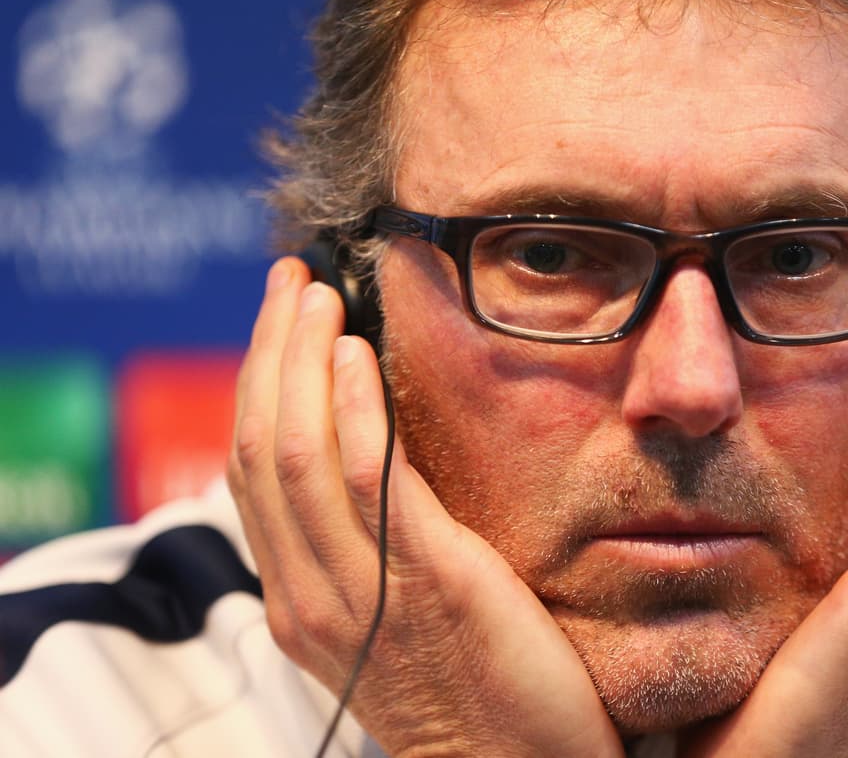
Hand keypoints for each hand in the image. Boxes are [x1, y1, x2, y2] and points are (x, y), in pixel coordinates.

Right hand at [226, 258, 621, 757]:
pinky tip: (360, 356)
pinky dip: (354, 409)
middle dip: (271, 353)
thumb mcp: (397, 614)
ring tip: (320, 298)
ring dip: (303, 363)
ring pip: (298, 453)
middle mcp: (310, 593)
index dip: (258, 384)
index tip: (280, 319)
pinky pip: (369, 481)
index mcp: (300, 599)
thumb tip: (376, 457)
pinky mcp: (429, 579)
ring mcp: (360, 590)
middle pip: (261, 447)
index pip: (252, 471)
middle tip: (290, 280)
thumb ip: (373, 544)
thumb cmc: (473, 690)